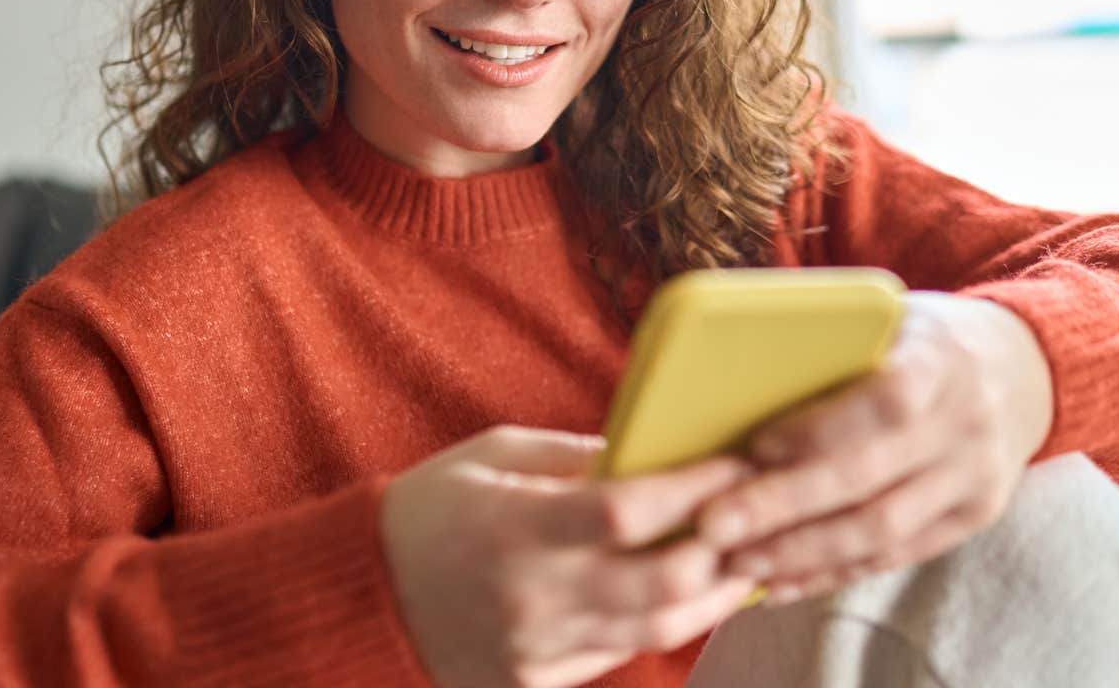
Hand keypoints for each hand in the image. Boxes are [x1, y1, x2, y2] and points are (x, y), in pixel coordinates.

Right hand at [380, 424, 765, 687]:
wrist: (362, 596)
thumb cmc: (429, 509)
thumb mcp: (492, 456)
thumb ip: (574, 456)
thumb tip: (653, 452)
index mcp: (514, 526)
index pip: (629, 511)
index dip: (696, 487)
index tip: (738, 461)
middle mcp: (530, 595)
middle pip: (662, 584)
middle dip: (724, 550)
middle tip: (757, 518)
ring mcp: (535, 649)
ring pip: (655, 630)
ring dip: (711, 596)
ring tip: (741, 562)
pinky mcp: (535, 682)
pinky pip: (618, 653)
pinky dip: (658, 623)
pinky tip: (685, 596)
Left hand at [693, 291, 1054, 604]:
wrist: (1024, 368)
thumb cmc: (925, 336)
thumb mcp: (891, 315)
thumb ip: (833, 342)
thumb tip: (730, 373)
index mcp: (941, 360)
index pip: (885, 401)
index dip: (820, 429)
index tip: (756, 445)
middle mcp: (965, 424)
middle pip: (869, 479)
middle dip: (784, 507)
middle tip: (714, 525)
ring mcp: (975, 479)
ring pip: (881, 531)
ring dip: (801, 553)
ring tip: (737, 561)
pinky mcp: (972, 518)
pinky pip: (896, 556)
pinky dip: (833, 572)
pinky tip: (782, 582)